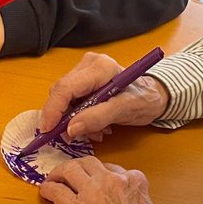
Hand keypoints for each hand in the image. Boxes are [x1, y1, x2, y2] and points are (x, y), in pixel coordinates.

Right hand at [38, 52, 170, 141]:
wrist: (154, 96)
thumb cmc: (145, 99)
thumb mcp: (125, 109)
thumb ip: (98, 118)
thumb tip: (70, 129)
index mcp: (99, 67)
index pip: (65, 88)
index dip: (53, 110)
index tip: (48, 131)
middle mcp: (88, 65)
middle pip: (61, 93)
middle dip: (63, 119)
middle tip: (73, 138)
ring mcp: (84, 72)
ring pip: (64, 100)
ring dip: (73, 121)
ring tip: (95, 132)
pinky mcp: (83, 82)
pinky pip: (71, 102)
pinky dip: (78, 118)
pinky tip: (95, 126)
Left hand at [39, 157, 175, 203]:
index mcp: (135, 183)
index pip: (114, 170)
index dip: (102, 176)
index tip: (96, 183)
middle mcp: (113, 181)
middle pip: (90, 163)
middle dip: (79, 168)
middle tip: (70, 176)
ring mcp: (93, 193)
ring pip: (71, 170)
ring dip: (61, 173)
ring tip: (55, 180)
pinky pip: (56, 191)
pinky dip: (49, 190)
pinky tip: (46, 193)